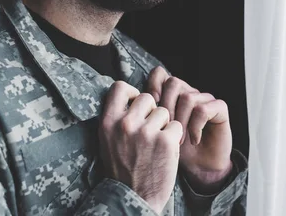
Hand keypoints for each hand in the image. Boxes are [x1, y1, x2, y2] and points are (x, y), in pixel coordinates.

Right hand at [99, 81, 183, 213]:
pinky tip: (167, 150)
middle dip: (152, 111)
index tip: (135, 104)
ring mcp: (146, 132)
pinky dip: (175, 137)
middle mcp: (125, 124)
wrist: (135, 198)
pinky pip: (177, 125)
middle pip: (147, 98)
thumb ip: (117, 118)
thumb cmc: (123, 169)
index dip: (131, 93)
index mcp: (108, 123)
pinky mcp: (166, 141)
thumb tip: (130, 95)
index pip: (119, 87)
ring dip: (164, 125)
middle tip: (150, 130)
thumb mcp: (108, 141)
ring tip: (156, 144)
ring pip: (164, 111)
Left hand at [147, 67, 232, 192]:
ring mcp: (205, 98)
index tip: (150, 109)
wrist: (201, 168)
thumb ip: (148, 115)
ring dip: (181, 122)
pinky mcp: (220, 108)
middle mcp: (189, 92)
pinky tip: (194, 140)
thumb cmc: (177, 151)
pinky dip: (195, 127)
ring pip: (187, 97)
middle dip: (166, 108)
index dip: (153, 86)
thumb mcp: (157, 133)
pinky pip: (202, 109)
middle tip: (165, 131)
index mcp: (173, 94)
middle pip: (173, 83)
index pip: (160, 74)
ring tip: (180, 140)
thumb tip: (137, 101)